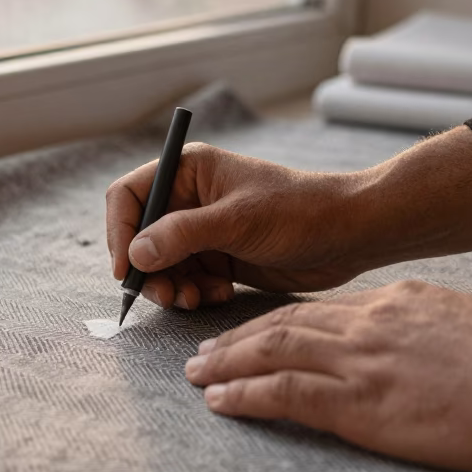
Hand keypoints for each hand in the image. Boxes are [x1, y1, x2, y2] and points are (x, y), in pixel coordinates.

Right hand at [105, 128, 471, 311]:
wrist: (351, 234)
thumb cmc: (300, 212)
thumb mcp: (237, 221)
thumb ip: (182, 235)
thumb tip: (136, 253)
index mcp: (190, 171)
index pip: (130, 196)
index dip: (120, 232)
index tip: (126, 269)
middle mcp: (192, 199)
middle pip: (141, 236)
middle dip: (148, 269)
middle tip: (167, 296)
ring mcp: (206, 230)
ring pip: (163, 264)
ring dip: (171, 287)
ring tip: (195, 299)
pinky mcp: (222, 257)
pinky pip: (188, 279)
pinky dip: (194, 293)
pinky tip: (218, 295)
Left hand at [184, 280, 471, 471]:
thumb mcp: (462, 327)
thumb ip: (422, 331)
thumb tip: (405, 348)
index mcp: (396, 303)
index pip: (320, 311)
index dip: (277, 323)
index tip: (253, 334)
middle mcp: (369, 323)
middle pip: (285, 323)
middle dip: (239, 338)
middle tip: (205, 351)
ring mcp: (362, 361)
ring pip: (274, 350)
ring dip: (228, 362)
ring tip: (197, 373)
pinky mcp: (361, 402)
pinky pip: (286, 392)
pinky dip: (246, 395)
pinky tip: (220, 402)